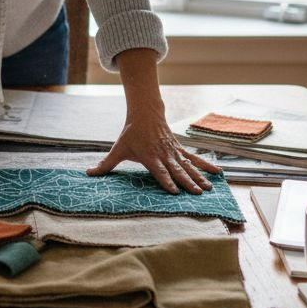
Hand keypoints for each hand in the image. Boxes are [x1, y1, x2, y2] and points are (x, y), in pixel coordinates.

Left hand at [87, 110, 221, 194]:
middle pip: (178, 171)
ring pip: (189, 166)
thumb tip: (88, 174)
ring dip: (200, 177)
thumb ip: (105, 164)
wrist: (146, 114)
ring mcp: (174, 152)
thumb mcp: (117, 148)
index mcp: (150, 157)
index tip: (174, 191)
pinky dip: (207, 166)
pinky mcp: (180, 150)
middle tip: (197, 193)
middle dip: (187, 182)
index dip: (166, 181)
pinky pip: (195, 159)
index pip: (159, 171)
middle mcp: (164, 155)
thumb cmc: (131, 134)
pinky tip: (218, 173)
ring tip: (208, 188)